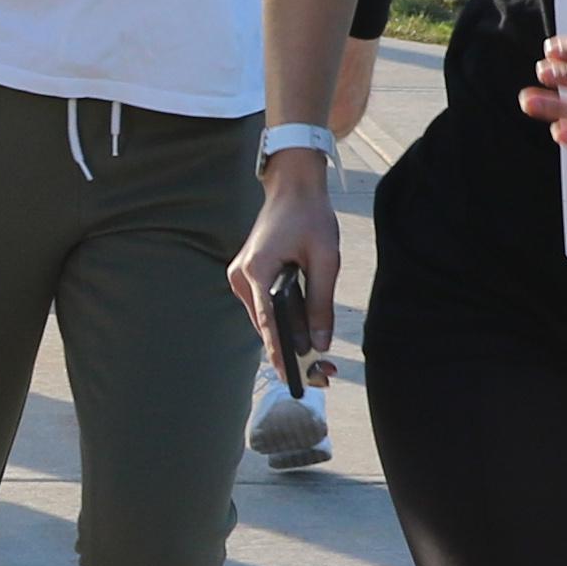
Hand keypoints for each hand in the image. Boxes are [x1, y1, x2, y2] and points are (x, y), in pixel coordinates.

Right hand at [230, 158, 339, 368]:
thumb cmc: (309, 217)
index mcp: (257, 269)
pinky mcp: (247, 276)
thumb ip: (322, 303)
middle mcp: (241, 277)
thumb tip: (320, 341)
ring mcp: (241, 277)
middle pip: (265, 326)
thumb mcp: (325, 260)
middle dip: (290, 352)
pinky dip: (282, 322)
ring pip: (265, 320)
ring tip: (317, 361)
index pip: (267, 322)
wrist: (292, 187)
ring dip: (287, 339)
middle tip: (320, 374)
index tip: (291, 378)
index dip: (280, 353)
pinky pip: (264, 308)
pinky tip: (302, 337)